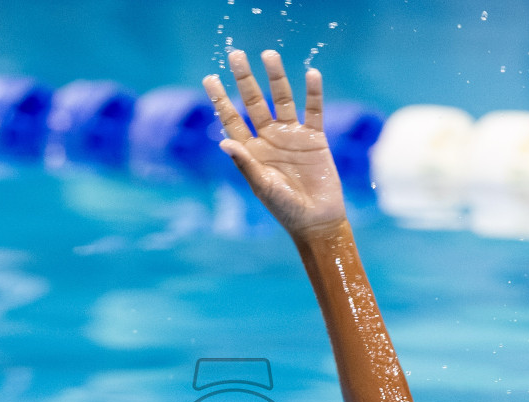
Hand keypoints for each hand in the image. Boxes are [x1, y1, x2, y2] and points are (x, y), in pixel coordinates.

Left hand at [203, 49, 346, 235]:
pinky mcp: (315, 139)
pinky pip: (314, 110)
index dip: (221, 99)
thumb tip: (223, 143)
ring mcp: (292, 136)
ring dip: (276, 77)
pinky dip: (313, 93)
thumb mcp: (262, 187)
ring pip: (283, 99)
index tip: (210, 77)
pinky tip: (311, 74)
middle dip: (245, 79)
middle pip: (255, 102)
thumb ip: (246, 164)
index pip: (232, 119)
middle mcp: (269, 139)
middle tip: (236, 54)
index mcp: (251, 151)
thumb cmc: (285, 209)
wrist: (317, 221)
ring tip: (269, 54)